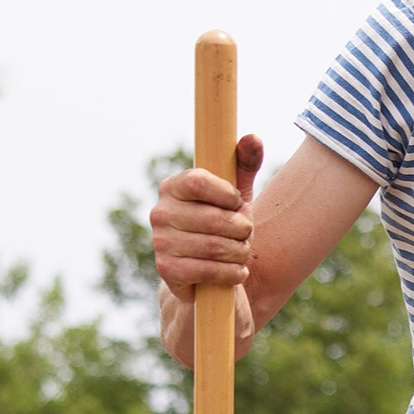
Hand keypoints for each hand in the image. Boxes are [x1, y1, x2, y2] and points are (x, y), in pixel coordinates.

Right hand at [150, 133, 264, 303]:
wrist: (209, 275)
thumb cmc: (224, 228)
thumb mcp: (236, 196)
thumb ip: (243, 166)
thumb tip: (253, 137)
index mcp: (173, 187)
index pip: (199, 182)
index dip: (227, 195)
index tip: (237, 204)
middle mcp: (160, 212)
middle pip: (213, 219)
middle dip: (241, 230)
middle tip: (245, 234)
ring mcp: (161, 242)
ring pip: (215, 247)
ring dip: (239, 253)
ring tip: (242, 253)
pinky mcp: (167, 270)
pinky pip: (208, 270)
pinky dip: (231, 273)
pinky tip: (238, 272)